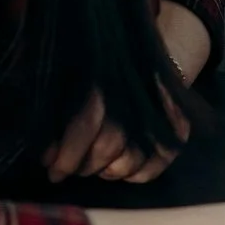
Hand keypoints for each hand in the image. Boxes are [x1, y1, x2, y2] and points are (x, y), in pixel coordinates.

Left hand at [44, 85, 190, 183]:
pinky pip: (157, 163)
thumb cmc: (104, 71)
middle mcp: (134, 98)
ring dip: (107, 172)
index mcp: (105, 81)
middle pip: (106, 148)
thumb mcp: (75, 79)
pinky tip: (121, 169)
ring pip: (129, 162)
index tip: (51, 170)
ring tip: (95, 167)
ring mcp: (160, 114)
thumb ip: (56, 109)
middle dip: (82, 166)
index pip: (84, 125)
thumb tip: (45, 152)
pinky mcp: (178, 126)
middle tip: (69, 169)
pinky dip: (137, 175)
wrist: (160, 50)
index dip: (65, 155)